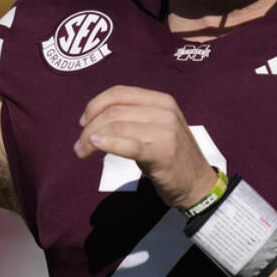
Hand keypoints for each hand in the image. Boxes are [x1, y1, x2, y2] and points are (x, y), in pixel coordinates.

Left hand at [75, 85, 217, 209]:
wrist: (197, 184)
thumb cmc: (170, 156)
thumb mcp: (156, 128)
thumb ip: (132, 117)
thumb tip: (93, 118)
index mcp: (161, 100)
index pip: (119, 93)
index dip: (95, 104)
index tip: (82, 122)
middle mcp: (164, 111)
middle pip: (115, 111)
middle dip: (90, 127)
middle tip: (78, 145)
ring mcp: (165, 131)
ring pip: (117, 127)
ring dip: (92, 139)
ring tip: (82, 152)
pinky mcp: (162, 153)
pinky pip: (129, 145)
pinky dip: (108, 144)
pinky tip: (94, 145)